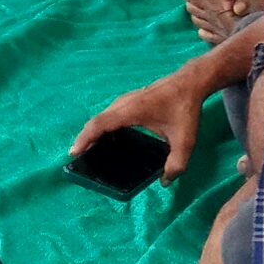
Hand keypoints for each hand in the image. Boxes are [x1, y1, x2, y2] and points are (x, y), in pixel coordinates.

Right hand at [71, 61, 209, 182]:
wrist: (189, 82)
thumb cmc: (185, 108)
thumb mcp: (185, 140)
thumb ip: (177, 164)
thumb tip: (165, 181)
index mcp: (130, 111)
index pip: (100, 124)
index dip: (85, 138)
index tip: (74, 153)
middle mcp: (123, 104)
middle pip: (96, 122)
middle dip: (86, 140)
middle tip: (80, 160)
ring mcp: (125, 101)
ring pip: (102, 118)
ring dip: (94, 133)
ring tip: (91, 152)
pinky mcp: (129, 101)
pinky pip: (110, 116)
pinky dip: (104, 128)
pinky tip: (110, 141)